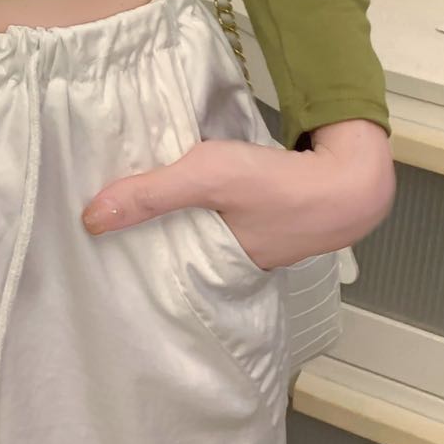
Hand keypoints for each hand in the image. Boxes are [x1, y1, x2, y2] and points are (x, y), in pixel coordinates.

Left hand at [80, 121, 395, 268]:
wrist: (352, 175)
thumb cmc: (280, 184)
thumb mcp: (205, 178)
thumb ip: (151, 194)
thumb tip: (91, 218)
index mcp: (213, 268)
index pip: (157, 268)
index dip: (129, 253)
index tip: (94, 239)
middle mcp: (232, 263)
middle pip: (176, 249)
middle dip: (149, 234)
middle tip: (108, 215)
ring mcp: (254, 242)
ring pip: (201, 231)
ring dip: (179, 215)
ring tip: (140, 197)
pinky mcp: (268, 217)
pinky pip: (223, 214)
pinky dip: (207, 202)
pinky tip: (192, 182)